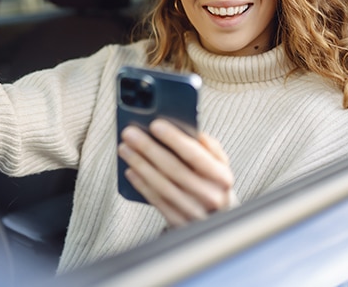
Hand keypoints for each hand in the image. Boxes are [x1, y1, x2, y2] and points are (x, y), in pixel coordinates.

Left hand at [118, 119, 234, 227]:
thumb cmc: (214, 185)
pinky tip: (131, 171)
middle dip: (148, 148)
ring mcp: (194, 212)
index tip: (155, 125)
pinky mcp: (178, 222)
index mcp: (221, 177)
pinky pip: (156, 201)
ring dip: (140, 165)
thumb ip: (208, 146)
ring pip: (161, 185)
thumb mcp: (220, 165)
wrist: (219, 218)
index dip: (174, 139)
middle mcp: (210, 196)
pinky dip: (141, 184)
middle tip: (130, 134)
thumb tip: (190, 130)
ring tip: (126, 149)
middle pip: (173, 169)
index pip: (195, 154)